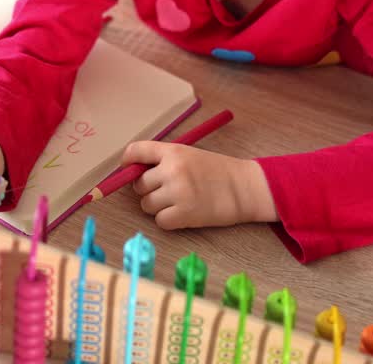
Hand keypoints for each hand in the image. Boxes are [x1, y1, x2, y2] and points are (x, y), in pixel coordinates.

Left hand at [121, 142, 274, 229]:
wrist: (244, 188)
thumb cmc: (217, 171)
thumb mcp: (189, 155)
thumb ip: (163, 160)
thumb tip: (133, 172)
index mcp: (173, 151)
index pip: (136, 151)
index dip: (128, 162)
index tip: (128, 168)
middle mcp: (172, 170)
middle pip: (139, 184)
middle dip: (148, 190)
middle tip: (165, 190)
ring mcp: (177, 193)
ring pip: (146, 204)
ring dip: (157, 206)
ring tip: (177, 202)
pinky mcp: (184, 214)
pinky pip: (159, 221)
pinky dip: (168, 220)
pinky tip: (182, 213)